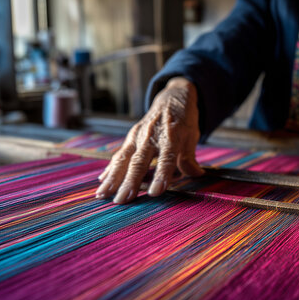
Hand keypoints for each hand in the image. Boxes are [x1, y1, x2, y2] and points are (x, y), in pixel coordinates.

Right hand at [95, 77, 203, 202]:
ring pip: (123, 159)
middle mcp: (151, 136)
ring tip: (102, 194)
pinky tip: (102, 182)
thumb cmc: (184, 121)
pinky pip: (119, 155)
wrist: (172, 98)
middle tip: (121, 200)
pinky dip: (110, 169)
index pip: (166, 159)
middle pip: (139, 162)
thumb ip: (190, 157)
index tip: (154, 193)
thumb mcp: (192, 136)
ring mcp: (138, 136)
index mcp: (171, 136)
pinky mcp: (131, 137)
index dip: (161, 176)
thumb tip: (196, 175)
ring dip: (112, 178)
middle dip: (129, 182)